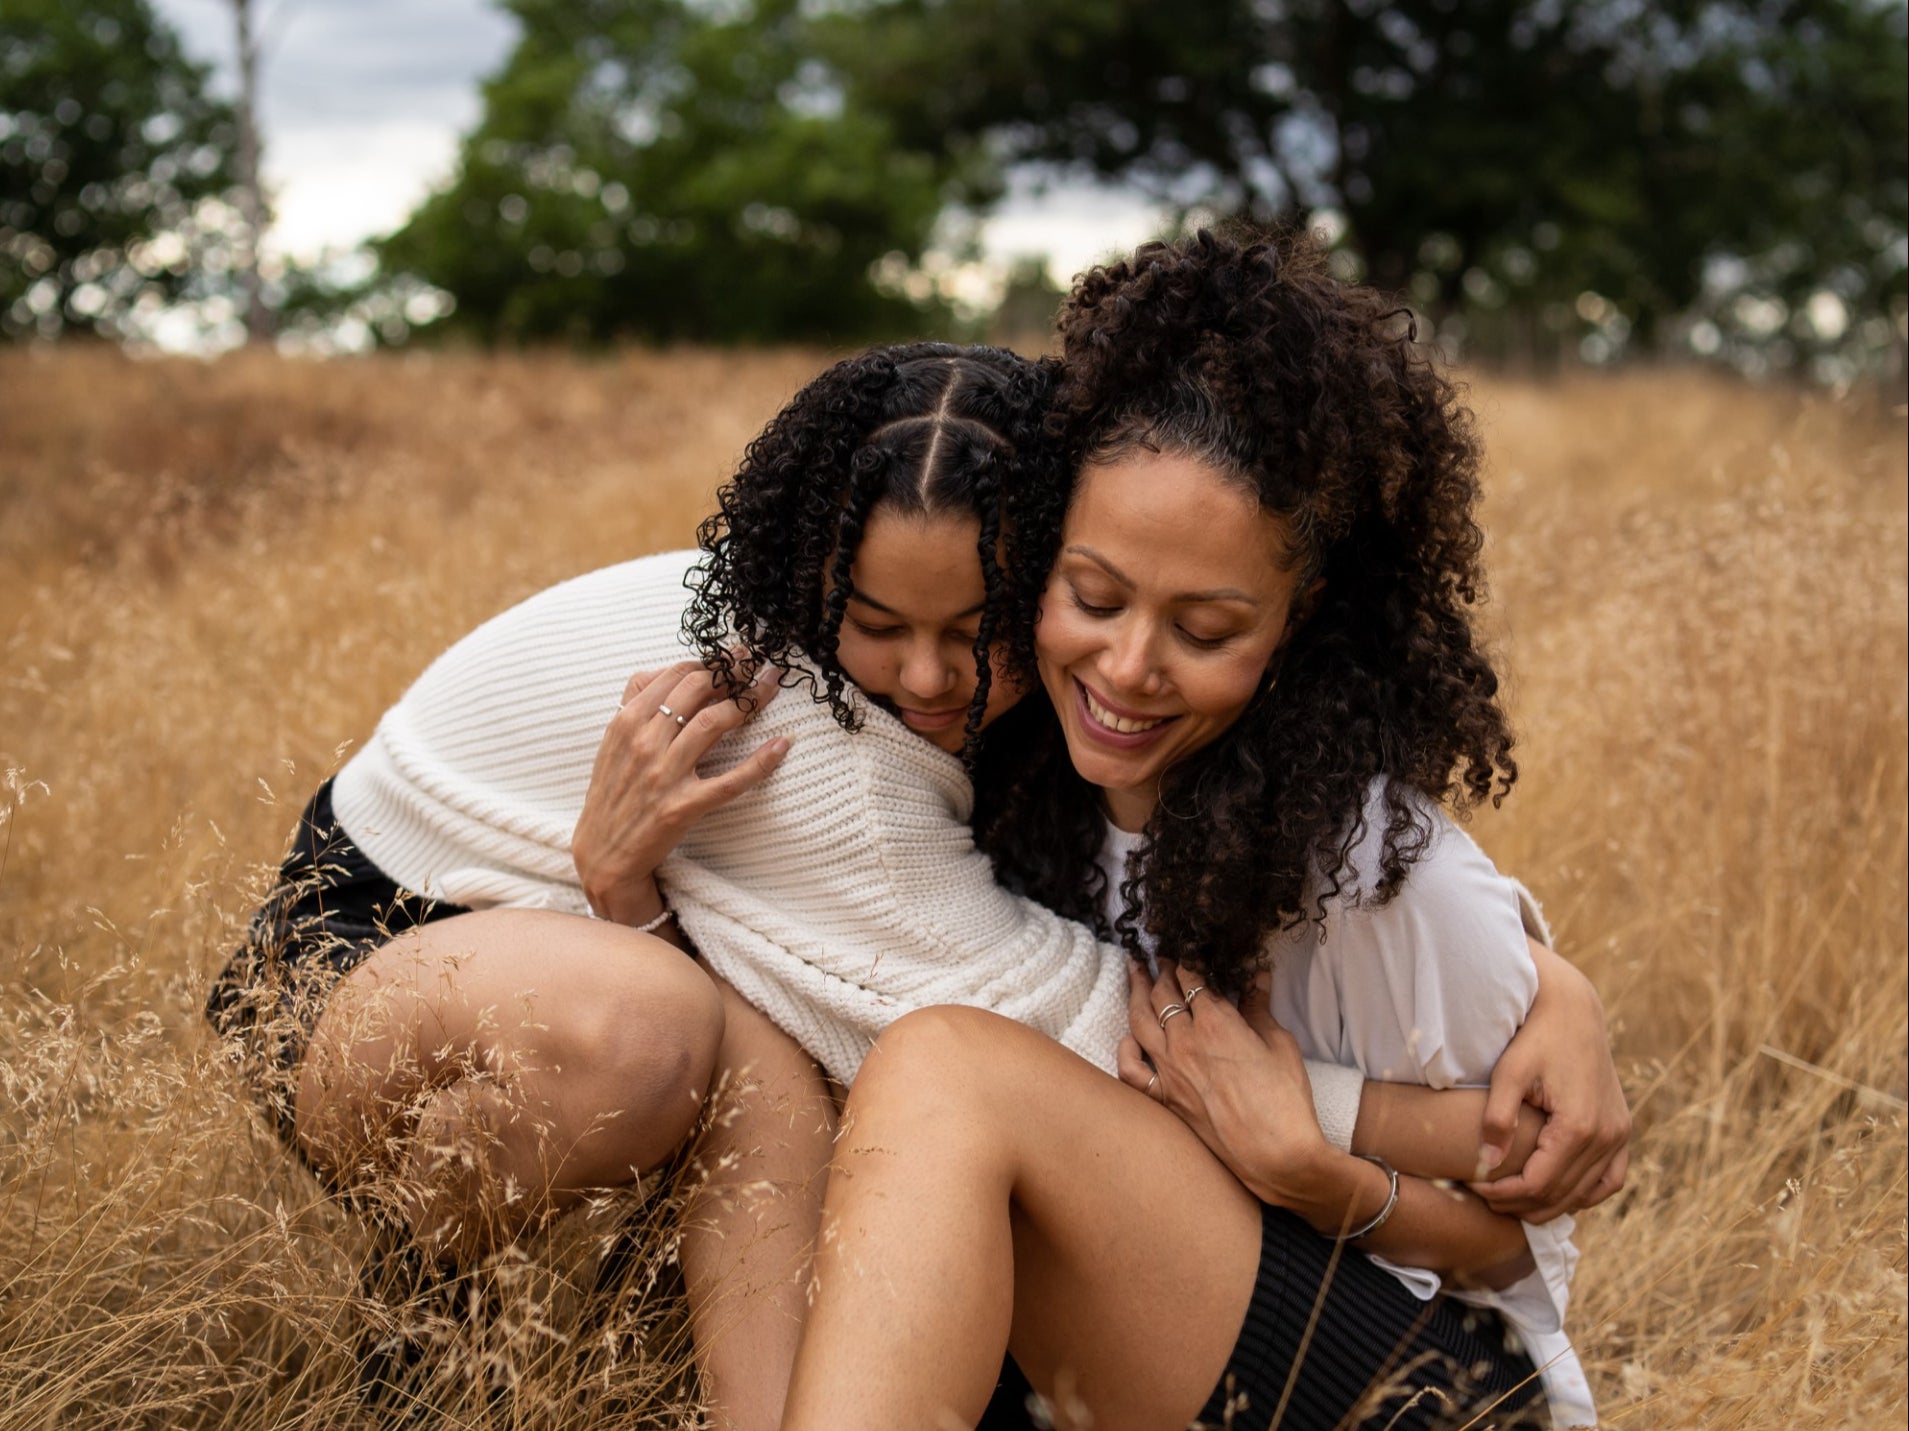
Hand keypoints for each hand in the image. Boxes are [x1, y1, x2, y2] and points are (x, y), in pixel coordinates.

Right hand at [572, 659, 788, 925]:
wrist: (603, 853)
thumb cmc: (614, 793)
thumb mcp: (612, 743)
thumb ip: (634, 703)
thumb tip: (662, 671)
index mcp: (626, 722)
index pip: (675, 676)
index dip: (710, 661)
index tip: (734, 656)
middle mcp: (644, 743)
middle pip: (697, 691)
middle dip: (733, 670)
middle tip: (757, 663)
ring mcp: (664, 775)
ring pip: (714, 723)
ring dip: (749, 700)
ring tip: (771, 686)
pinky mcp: (683, 807)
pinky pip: (730, 781)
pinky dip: (761, 761)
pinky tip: (783, 744)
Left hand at [1115, 961, 1335, 1210]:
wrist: (1277, 1156)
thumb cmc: (1286, 1101)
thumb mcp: (1280, 1045)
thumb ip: (1260, 1008)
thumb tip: (1258, 977)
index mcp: (1216, 1023)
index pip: (1192, 978)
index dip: (1187, 960)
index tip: (1185, 950)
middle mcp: (1185, 1042)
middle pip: (1162, 994)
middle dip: (1160, 970)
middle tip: (1159, 957)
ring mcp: (1170, 1072)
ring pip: (1140, 1022)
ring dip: (1134, 993)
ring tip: (1133, 972)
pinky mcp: (1166, 1101)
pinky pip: (1132, 1073)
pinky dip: (1124, 1052)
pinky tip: (1127, 1038)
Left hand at [1472, 940, 1630, 1220]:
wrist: (1572, 1010)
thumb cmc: (1535, 1038)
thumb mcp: (1508, 1073)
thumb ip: (1498, 1119)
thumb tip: (1487, 1165)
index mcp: (1578, 1127)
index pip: (1538, 1184)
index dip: (1504, 1193)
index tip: (1475, 1187)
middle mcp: (1606, 1136)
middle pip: (1561, 1194)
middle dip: (1521, 1204)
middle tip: (1486, 1198)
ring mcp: (1619, 1135)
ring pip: (1586, 1193)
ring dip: (1551, 1205)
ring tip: (1512, 1200)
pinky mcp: (1621, 1129)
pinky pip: (1610, 1179)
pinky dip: (1585, 1194)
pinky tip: (1556, 1194)